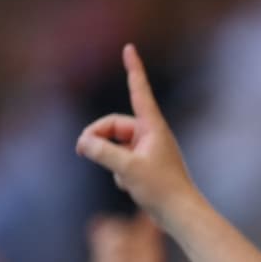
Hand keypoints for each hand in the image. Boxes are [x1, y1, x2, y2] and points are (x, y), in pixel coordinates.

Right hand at [76, 45, 196, 221]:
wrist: (180, 213)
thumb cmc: (161, 189)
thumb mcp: (126, 169)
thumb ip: (102, 152)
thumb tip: (84, 143)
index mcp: (153, 127)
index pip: (139, 91)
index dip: (133, 69)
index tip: (129, 48)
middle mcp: (151, 134)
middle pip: (112, 125)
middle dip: (96, 137)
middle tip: (80, 150)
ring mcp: (148, 149)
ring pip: (114, 146)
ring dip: (110, 161)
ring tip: (124, 179)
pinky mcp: (145, 164)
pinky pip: (121, 162)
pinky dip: (119, 174)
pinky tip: (132, 188)